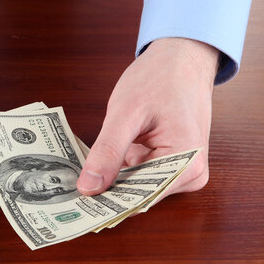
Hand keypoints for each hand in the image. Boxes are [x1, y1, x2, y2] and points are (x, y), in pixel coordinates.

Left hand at [76, 38, 218, 202]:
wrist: (182, 57)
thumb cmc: (160, 78)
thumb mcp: (126, 113)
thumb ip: (108, 152)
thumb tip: (88, 188)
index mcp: (187, 165)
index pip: (140, 199)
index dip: (106, 203)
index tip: (75, 206)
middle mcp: (190, 175)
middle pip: (139, 195)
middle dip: (108, 188)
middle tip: (73, 186)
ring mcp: (183, 170)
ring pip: (137, 185)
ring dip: (114, 175)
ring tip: (89, 166)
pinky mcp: (172, 163)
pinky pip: (142, 173)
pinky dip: (123, 166)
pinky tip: (108, 158)